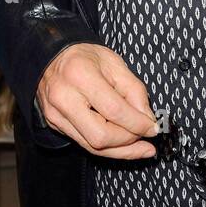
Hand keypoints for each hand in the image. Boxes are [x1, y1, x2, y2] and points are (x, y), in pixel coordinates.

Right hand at [37, 43, 159, 159]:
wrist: (52, 56)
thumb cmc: (84, 57)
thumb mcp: (114, 63)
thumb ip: (134, 90)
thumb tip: (147, 119)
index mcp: (80, 74)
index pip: (114, 110)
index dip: (138, 123)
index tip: (153, 127)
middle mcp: (64, 97)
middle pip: (101, 136)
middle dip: (129, 140)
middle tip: (145, 134)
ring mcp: (56, 114)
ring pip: (93, 146)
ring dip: (121, 150)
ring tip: (141, 147)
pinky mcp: (55, 124)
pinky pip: (85, 144)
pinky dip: (108, 148)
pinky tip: (124, 146)